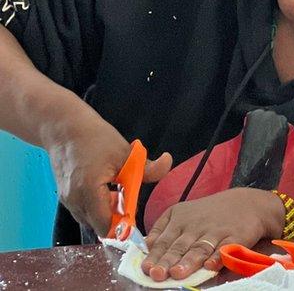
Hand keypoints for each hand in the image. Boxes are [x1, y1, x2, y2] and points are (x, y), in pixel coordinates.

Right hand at [45, 108, 170, 235]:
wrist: (64, 128)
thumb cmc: (95, 138)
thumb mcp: (127, 152)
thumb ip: (148, 167)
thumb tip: (168, 162)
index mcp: (89, 192)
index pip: (106, 227)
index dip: (123, 227)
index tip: (136, 216)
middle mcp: (75, 201)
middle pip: (99, 226)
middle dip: (117, 218)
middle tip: (128, 197)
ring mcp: (67, 200)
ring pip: (91, 219)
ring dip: (107, 211)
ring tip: (117, 190)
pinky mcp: (65, 196)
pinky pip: (84, 210)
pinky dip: (98, 205)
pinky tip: (107, 187)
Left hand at [142, 187, 283, 281]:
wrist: (246, 203)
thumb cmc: (208, 212)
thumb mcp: (182, 212)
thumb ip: (162, 229)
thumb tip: (146, 246)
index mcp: (180, 219)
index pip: (164, 240)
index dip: (155, 255)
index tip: (146, 268)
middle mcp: (196, 225)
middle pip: (180, 246)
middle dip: (168, 261)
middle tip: (157, 274)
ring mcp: (216, 231)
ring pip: (199, 248)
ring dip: (188, 261)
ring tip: (178, 273)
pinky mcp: (235, 237)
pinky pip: (225, 248)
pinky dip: (218, 257)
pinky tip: (210, 266)